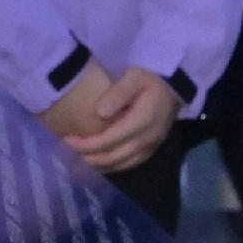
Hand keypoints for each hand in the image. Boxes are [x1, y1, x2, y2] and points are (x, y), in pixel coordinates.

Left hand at [42, 64, 179, 174]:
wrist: (175, 85)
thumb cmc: (150, 78)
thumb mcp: (134, 76)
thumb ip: (119, 93)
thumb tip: (99, 112)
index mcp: (142, 120)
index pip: (109, 140)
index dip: (87, 144)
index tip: (67, 140)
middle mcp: (147, 138)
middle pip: (113, 156)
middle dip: (88, 156)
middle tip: (68, 150)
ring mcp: (151, 146)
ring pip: (121, 164)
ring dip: (99, 164)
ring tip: (79, 158)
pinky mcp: (152, 149)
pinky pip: (130, 164)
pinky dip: (112, 166)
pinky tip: (99, 162)